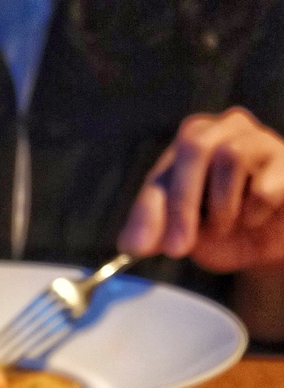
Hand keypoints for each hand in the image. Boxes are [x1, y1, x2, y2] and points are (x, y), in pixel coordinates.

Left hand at [118, 108, 283, 272]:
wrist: (268, 243)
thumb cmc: (224, 228)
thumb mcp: (184, 233)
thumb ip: (155, 232)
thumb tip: (130, 243)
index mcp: (193, 142)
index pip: (162, 172)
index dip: (149, 211)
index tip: (140, 247)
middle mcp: (226, 129)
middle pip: (196, 147)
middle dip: (182, 204)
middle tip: (178, 247)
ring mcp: (260, 139)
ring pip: (232, 157)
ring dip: (223, 207)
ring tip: (227, 224)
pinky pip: (264, 185)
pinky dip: (254, 212)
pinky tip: (256, 217)